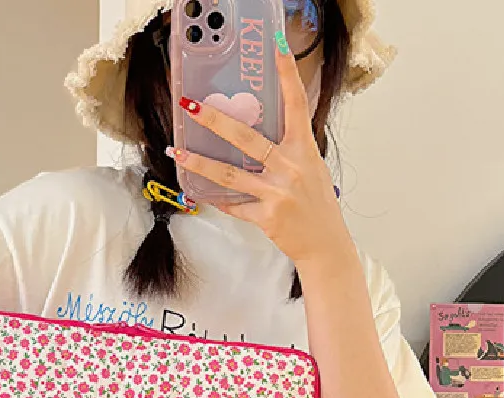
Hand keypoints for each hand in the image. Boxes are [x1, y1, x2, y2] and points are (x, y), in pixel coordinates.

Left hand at [169, 44, 350, 266]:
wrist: (325, 243)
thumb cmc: (318, 204)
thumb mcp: (312, 167)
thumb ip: (292, 146)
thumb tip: (272, 125)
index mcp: (304, 149)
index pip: (295, 105)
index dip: (287, 76)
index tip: (276, 49)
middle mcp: (289, 167)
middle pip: (246, 138)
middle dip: (216, 121)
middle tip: (192, 106)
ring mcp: (276, 193)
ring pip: (230, 174)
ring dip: (200, 163)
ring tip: (178, 153)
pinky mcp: (265, 217)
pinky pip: (234, 205)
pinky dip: (218, 200)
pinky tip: (200, 192)